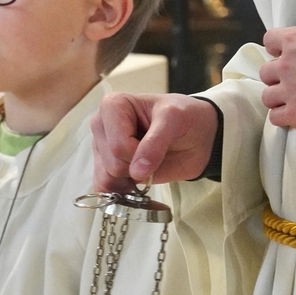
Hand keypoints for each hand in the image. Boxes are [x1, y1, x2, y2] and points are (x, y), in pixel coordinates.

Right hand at [91, 92, 218, 192]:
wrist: (194, 135)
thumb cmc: (183, 118)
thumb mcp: (175, 120)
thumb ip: (155, 143)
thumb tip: (136, 171)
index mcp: (112, 105)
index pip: (118, 144)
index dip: (138, 153)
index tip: (156, 145)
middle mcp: (101, 125)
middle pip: (112, 163)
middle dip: (136, 166)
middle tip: (154, 153)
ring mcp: (100, 147)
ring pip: (107, 178)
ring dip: (130, 178)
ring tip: (146, 164)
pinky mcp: (103, 167)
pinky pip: (104, 187)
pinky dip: (123, 189)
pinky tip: (137, 178)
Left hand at [259, 0, 295, 127]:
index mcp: (292, 41)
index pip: (270, 40)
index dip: (278, 44)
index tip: (289, 48)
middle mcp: (285, 66)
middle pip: (266, 70)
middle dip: (277, 72)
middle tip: (294, 75)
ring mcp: (289, 92)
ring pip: (268, 95)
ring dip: (277, 95)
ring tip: (292, 96)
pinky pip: (277, 118)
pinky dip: (282, 116)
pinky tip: (294, 114)